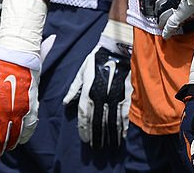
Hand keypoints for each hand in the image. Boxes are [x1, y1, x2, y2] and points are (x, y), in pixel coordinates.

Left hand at [0, 43, 39, 155]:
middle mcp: (9, 113)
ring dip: (12, 143)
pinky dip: (25, 135)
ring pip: (18, 136)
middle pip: (2, 138)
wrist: (17, 56)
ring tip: (7, 146)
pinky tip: (21, 138)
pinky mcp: (33, 107)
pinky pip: (30, 127)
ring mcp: (23, 111)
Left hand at [63, 20, 131, 147]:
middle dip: (95, 135)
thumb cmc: (97, 58)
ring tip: (108, 144)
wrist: (118, 47)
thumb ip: (74, 88)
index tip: (84, 139)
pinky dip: (123, 127)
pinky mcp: (128, 94)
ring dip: (109, 135)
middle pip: (96, 121)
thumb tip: (66, 103)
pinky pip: (125, 115)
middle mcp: (100, 95)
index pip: (84, 114)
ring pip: (111, 121)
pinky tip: (121, 135)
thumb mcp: (82, 70)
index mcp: (88, 89)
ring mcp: (114, 96)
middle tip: (95, 146)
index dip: (84, 128)